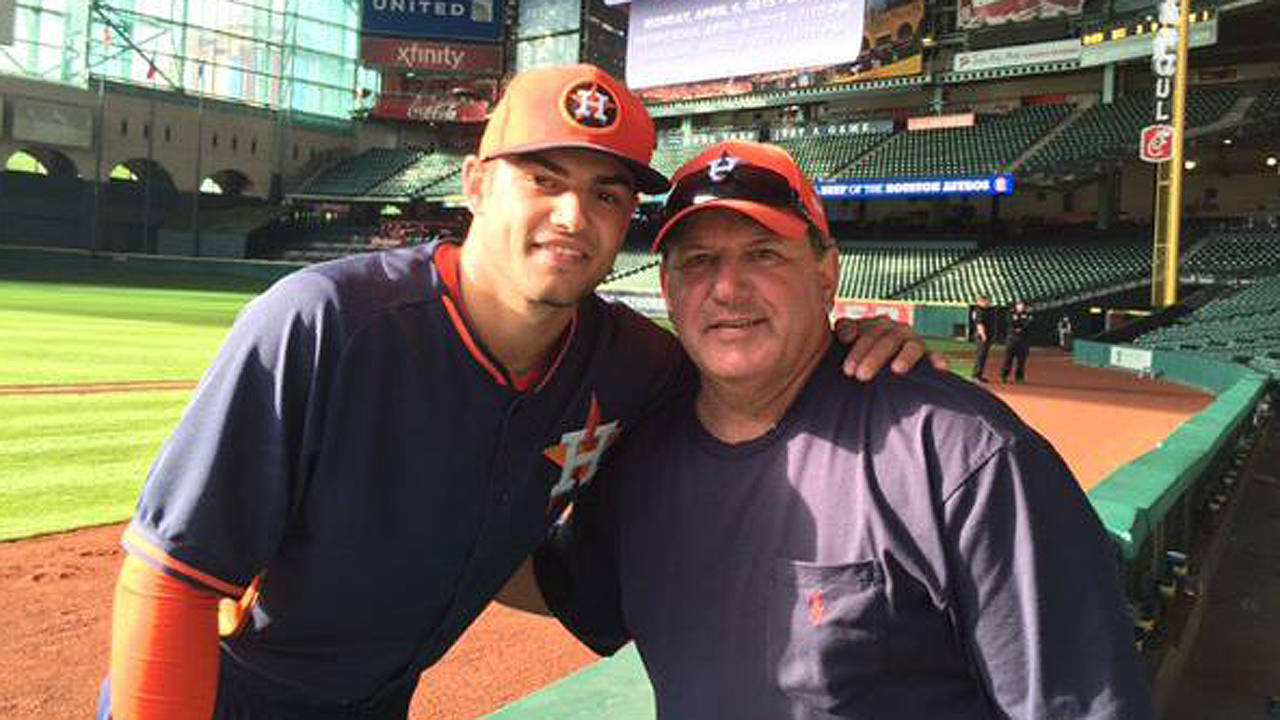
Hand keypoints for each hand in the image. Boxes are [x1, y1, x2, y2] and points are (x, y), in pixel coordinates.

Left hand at [833, 316, 948, 380]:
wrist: (875, 377)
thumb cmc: (857, 359)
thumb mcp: (847, 345)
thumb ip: (845, 330)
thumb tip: (846, 334)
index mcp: (875, 326)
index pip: (866, 332)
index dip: (857, 349)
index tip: (848, 369)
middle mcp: (895, 330)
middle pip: (887, 340)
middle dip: (874, 357)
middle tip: (861, 376)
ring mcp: (912, 341)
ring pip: (911, 346)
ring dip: (905, 357)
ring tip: (897, 369)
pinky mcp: (927, 355)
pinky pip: (934, 355)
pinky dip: (937, 359)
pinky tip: (940, 367)